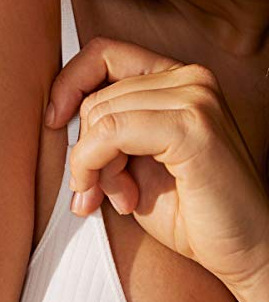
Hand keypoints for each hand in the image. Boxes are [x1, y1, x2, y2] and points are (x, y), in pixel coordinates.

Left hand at [45, 36, 268, 298]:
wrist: (246, 248)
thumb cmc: (190, 207)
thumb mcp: (136, 158)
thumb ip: (107, 128)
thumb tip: (59, 116)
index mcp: (175, 78)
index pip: (104, 53)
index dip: (70, 82)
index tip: (55, 118)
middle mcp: (189, 78)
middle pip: (96, 95)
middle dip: (85, 147)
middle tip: (98, 186)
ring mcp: (194, 97)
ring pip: (99, 114)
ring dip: (93, 164)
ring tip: (119, 194)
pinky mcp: (192, 125)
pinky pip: (111, 133)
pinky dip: (96, 166)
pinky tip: (122, 199)